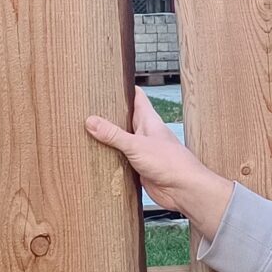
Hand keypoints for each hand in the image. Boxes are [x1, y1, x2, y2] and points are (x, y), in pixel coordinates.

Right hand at [87, 89, 231, 231]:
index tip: (109, 81)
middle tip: (90, 108)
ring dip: (109, 139)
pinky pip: (122, 159)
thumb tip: (91, 121)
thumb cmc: (170, 162)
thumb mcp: (136, 145)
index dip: (125, 88)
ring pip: (122, 140)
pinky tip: (98, 158)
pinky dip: (111, 158)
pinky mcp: (139, 168)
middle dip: (110, 114)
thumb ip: (113, 134)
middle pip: (126, 118)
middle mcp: (145, 134)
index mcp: (148, 120)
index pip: (137, 97)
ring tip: (87, 132)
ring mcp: (142, 151)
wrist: (183, 189)